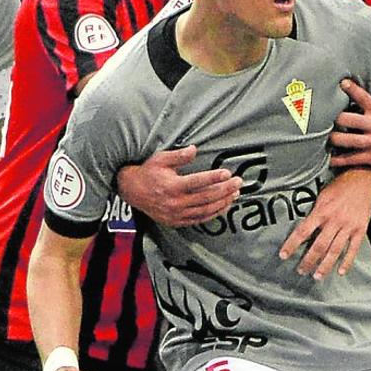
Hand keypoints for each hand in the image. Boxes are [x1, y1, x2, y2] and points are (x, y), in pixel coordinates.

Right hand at [116, 146, 241, 227]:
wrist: (132, 191)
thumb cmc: (148, 172)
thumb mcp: (160, 159)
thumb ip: (178, 155)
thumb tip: (194, 149)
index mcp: (172, 186)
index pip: (198, 182)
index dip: (214, 177)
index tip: (228, 173)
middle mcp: (175, 202)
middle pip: (206, 197)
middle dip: (225, 190)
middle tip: (238, 182)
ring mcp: (176, 214)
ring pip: (205, 210)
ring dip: (222, 202)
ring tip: (235, 194)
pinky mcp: (177, 221)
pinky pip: (199, 219)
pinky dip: (213, 213)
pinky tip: (223, 206)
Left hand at [278, 170, 370, 279]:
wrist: (362, 181)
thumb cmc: (339, 187)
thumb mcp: (322, 195)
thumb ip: (314, 212)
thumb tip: (303, 228)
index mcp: (322, 211)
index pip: (303, 231)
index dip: (292, 245)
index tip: (284, 255)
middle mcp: (334, 221)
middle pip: (319, 246)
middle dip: (308, 260)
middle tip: (301, 270)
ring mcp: (348, 227)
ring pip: (335, 251)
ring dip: (325, 265)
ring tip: (317, 276)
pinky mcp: (360, 230)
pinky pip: (353, 249)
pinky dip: (347, 261)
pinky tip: (341, 271)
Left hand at [329, 76, 370, 170]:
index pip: (363, 97)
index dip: (351, 89)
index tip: (340, 83)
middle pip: (347, 119)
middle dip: (334, 117)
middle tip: (322, 115)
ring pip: (345, 140)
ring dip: (332, 138)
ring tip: (322, 135)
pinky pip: (351, 159)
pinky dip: (338, 160)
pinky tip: (328, 159)